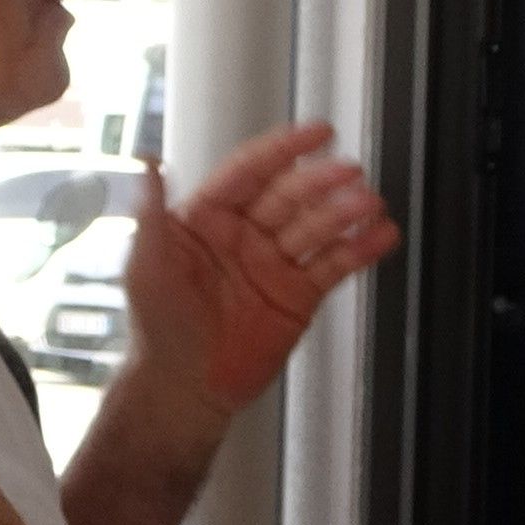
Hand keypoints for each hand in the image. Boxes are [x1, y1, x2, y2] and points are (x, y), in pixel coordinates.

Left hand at [121, 122, 401, 411]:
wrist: (183, 391)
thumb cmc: (157, 330)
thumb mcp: (146, 264)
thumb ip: (151, 210)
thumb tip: (148, 162)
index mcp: (208, 218)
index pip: (250, 171)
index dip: (283, 150)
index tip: (314, 134)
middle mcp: (245, 235)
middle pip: (291, 195)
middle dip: (321, 182)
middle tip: (348, 173)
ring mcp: (275, 264)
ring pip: (317, 227)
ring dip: (345, 211)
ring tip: (369, 204)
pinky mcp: (299, 295)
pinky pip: (334, 264)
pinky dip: (360, 249)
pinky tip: (379, 236)